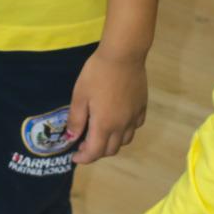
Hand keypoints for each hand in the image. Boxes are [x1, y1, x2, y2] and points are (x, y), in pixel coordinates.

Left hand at [66, 46, 147, 164]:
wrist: (123, 55)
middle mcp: (121, 126)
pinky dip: (125, 130)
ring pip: (124, 141)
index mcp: (104, 124)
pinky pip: (134, 127)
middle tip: (84, 144)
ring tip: (100, 133)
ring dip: (111, 143)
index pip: (95, 152)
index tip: (75, 157)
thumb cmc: (97, 73)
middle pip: (111, 150)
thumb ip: (76, 118)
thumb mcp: (80, 94)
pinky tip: (118, 120)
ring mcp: (134, 117)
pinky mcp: (141, 107)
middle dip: (96, 152)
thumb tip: (71, 137)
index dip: (84, 158)